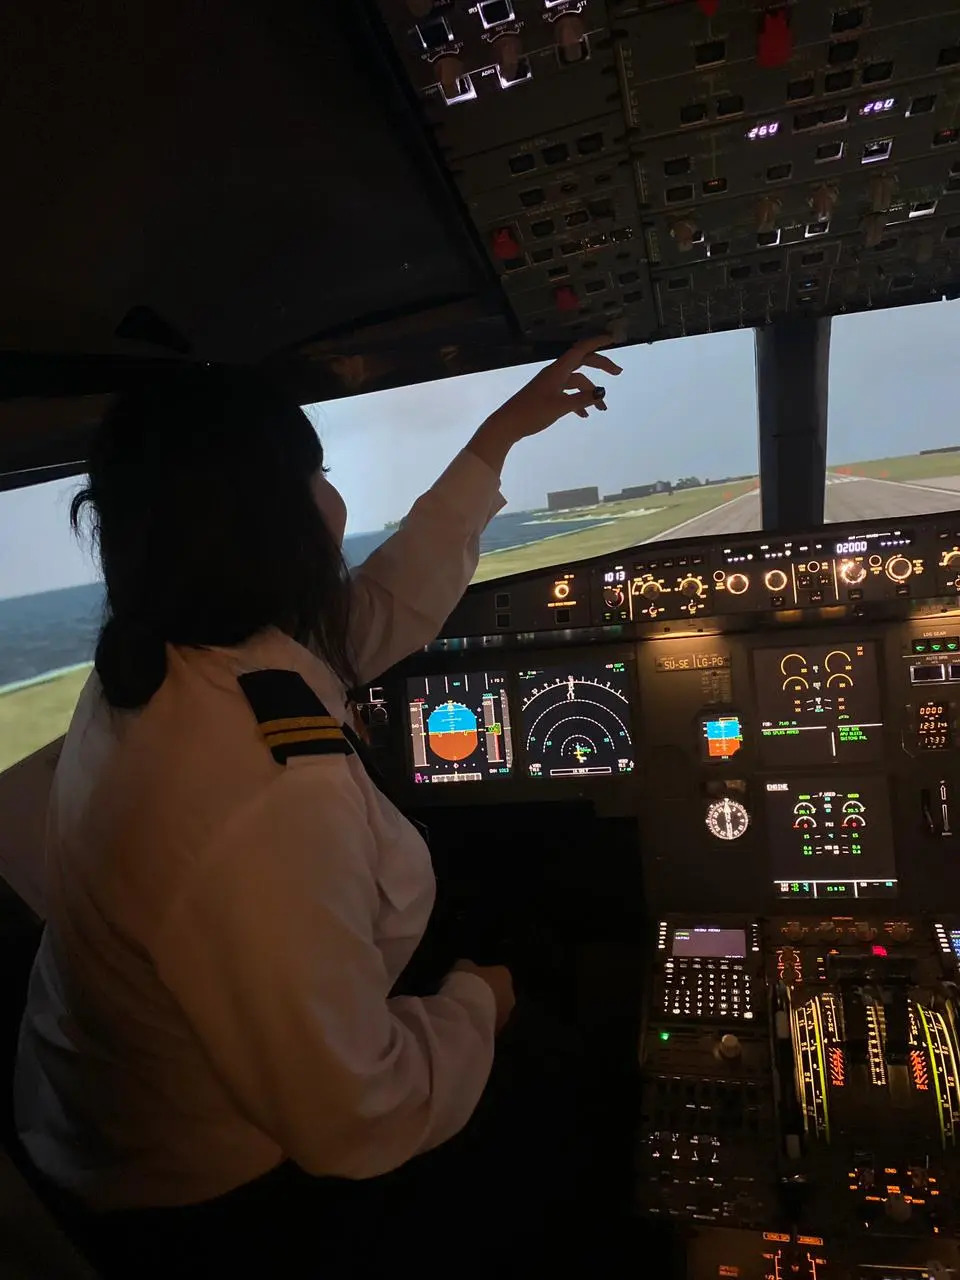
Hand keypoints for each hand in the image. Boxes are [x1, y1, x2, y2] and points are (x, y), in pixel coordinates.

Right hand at [452, 959, 515, 1033]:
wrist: (467, 1012)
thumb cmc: (468, 983)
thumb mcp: (463, 967)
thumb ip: (468, 967)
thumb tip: (467, 968)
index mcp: (505, 975)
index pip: (497, 974)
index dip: (484, 978)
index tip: (471, 981)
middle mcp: (510, 995)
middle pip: (500, 994)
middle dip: (487, 996)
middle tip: (470, 998)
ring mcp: (506, 1015)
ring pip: (496, 1011)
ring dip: (485, 1012)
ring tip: (467, 1013)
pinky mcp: (499, 1031)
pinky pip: (489, 1025)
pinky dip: (481, 1024)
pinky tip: (467, 1023)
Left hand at [467, 336, 622, 471]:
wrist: (507, 425)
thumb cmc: (531, 413)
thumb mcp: (559, 407)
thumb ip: (582, 399)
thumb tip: (603, 391)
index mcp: (558, 371)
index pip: (581, 350)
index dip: (597, 342)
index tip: (613, 339)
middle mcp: (555, 373)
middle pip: (582, 362)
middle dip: (601, 365)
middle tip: (618, 373)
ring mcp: (550, 384)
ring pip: (576, 381)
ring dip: (590, 392)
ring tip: (602, 410)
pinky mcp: (547, 395)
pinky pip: (567, 393)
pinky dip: (578, 401)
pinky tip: (584, 415)